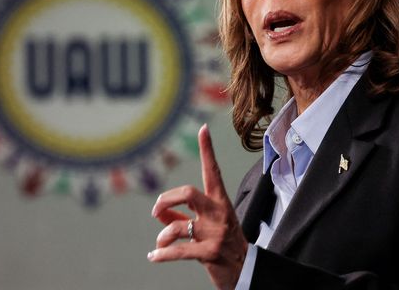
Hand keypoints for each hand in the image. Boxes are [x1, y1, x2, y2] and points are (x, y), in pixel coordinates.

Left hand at [148, 124, 247, 289]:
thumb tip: (159, 213)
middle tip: (157, 209)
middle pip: (189, 193)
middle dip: (166, 200)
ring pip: (179, 226)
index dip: (207, 150)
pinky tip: (154, 256)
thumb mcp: (205, 226)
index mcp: (220, 202)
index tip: (203, 129)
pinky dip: (162, 254)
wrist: (245, 270)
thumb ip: (181, 217)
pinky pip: (179, 250)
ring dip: (163, 236)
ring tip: (160, 244)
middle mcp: (218, 213)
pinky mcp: (210, 252)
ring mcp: (215, 233)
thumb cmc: (223, 244)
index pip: (213, 171)